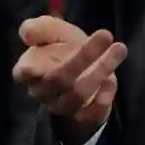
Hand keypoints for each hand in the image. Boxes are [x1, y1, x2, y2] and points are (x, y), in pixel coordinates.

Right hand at [14, 16, 126, 144]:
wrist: (83, 70)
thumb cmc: (62, 48)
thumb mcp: (52, 31)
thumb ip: (39, 28)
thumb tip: (28, 32)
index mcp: (28, 71)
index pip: (24, 73)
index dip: (33, 66)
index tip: (57, 46)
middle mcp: (43, 92)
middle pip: (59, 79)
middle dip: (84, 55)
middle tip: (106, 34)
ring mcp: (63, 106)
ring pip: (78, 94)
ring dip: (101, 70)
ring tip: (120, 48)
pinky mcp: (84, 115)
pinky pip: (91, 114)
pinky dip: (103, 99)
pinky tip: (112, 82)